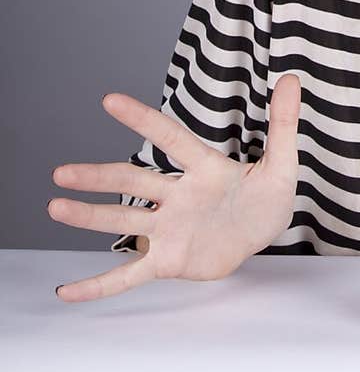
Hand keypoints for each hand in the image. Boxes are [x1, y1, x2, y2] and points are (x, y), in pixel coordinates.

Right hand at [49, 74, 301, 302]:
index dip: (143, 120)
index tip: (110, 100)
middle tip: (61, 172)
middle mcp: (179, 195)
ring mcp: (170, 227)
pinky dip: (99, 284)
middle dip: (98, 177)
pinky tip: (67, 292)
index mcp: (204, 168)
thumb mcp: (283, 163)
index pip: (171, 139)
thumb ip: (283, 123)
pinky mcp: (168, 259)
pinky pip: (129, 274)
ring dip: (90, 216)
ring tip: (55, 207)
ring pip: (125, 220)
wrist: (263, 235)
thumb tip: (293, 79)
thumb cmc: (267, 195)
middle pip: (135, 182)